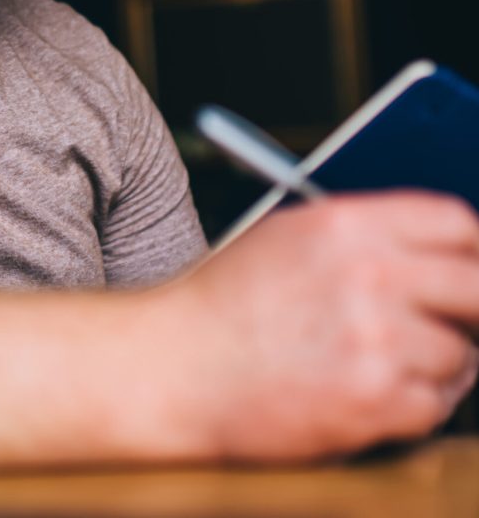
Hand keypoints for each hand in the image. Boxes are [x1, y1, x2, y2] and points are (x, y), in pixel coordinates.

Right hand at [176, 191, 478, 460]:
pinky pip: (438, 405)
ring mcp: (376, 340)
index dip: (472, 247)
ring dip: (434, 363)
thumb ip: (359, 234)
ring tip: (383, 361)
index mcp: (343, 225)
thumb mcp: (283, 237)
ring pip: (461, 353)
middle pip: (478, 286)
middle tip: (456, 320)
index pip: (454, 221)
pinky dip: (413, 404)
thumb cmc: (222, 304)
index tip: (470, 266)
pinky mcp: (375, 401)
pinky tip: (371, 391)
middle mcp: (367, 275)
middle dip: (470, 308)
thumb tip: (431, 248)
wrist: (178, 366)